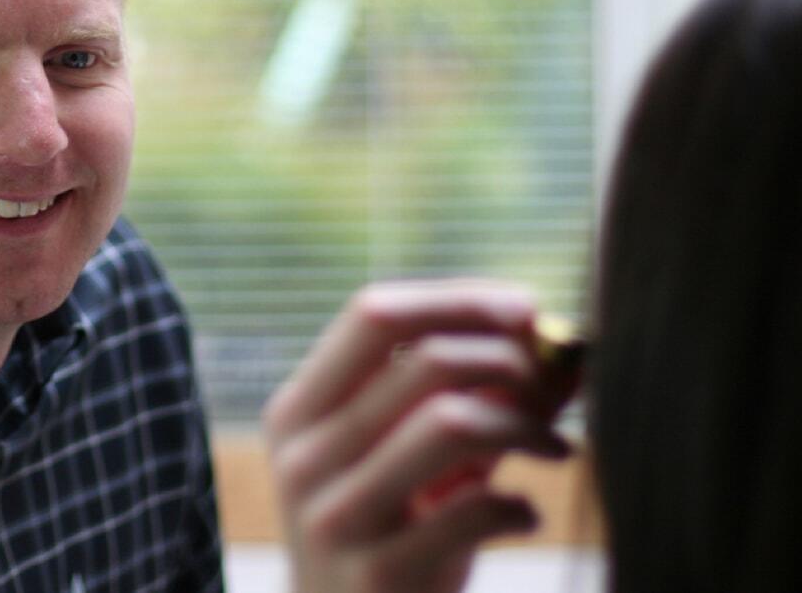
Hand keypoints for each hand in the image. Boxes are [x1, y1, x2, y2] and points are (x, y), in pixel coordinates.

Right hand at [262, 280, 573, 592]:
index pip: (373, 313)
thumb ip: (477, 401)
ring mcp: (335, 516)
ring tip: (555, 445)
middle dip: (510, 362)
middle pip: (425, 360)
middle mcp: (304, 455)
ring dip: (525, 424)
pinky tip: (525, 516)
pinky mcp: (378, 573)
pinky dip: (519, 505)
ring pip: (451, 421)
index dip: (457, 300)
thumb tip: (567, 352)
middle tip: (552, 388)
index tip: (525, 311)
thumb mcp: (414, 463)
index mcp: (299, 410)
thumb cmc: (389, 538)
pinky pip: (473, 509)